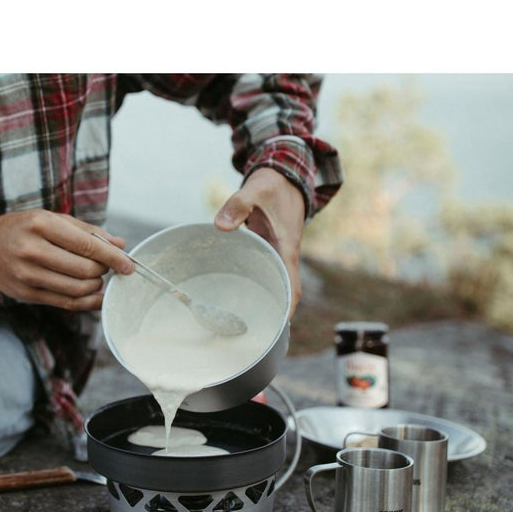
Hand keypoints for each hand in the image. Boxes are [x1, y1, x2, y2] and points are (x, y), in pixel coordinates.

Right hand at [0, 210, 133, 310]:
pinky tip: (93, 295)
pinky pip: (65, 303)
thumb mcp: (52, 219)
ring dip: (95, 286)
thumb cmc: (24, 229)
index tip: (128, 265)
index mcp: (41, 225)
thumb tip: (119, 245)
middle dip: (102, 271)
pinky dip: (86, 302)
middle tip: (103, 266)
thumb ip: (86, 231)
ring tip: (95, 278)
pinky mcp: (26, 294)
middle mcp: (32, 250)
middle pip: (84, 270)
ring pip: (77, 289)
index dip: (112, 257)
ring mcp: (27, 274)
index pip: (86, 245)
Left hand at [214, 167, 305, 315]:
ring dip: (267, 304)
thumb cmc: (272, 185)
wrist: (285, 174)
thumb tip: (220, 226)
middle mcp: (284, 256)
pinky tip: (240, 297)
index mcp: (286, 249)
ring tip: (247, 326)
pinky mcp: (270, 251)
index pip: (292, 288)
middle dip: (275, 316)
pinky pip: (266, 274)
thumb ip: (238, 205)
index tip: (278, 329)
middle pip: (285, 294)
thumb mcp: (255, 190)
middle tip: (257, 337)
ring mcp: (278, 255)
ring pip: (275, 286)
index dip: (287, 310)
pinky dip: (258, 287)